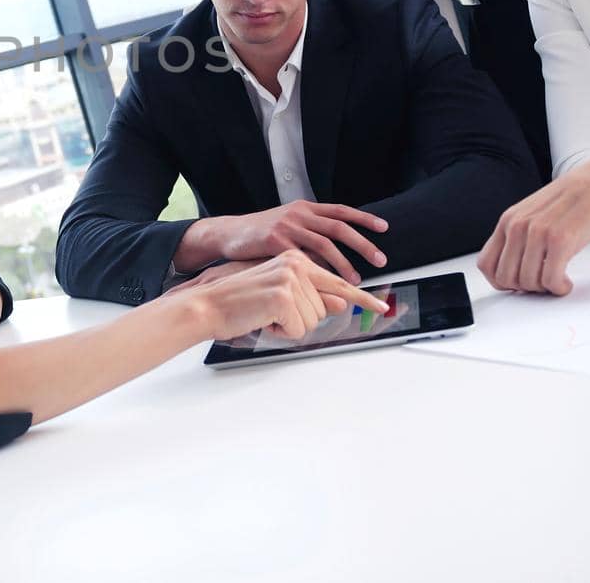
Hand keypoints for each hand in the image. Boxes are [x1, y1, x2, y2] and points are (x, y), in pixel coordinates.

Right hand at [187, 250, 390, 341]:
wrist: (208, 303)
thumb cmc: (241, 301)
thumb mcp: (281, 297)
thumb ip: (312, 297)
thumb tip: (342, 303)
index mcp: (296, 258)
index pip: (336, 280)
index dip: (362, 297)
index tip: (381, 307)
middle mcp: (296, 263)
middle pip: (324, 309)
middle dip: (300, 320)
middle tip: (272, 313)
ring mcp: (290, 277)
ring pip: (313, 320)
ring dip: (289, 326)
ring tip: (265, 314)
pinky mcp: (282, 295)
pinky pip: (298, 329)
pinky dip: (280, 332)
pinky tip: (262, 319)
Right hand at [213, 201, 388, 283]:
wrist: (228, 235)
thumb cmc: (258, 236)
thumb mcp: (287, 228)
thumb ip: (309, 237)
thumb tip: (334, 256)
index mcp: (304, 208)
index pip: (340, 211)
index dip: (363, 218)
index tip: (384, 227)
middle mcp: (298, 213)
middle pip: (338, 227)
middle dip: (363, 244)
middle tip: (380, 259)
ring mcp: (286, 226)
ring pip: (324, 244)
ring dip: (344, 263)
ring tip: (356, 280)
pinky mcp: (274, 241)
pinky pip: (303, 258)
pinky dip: (317, 272)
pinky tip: (325, 284)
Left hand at [477, 153, 589, 294]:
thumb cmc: (573, 199)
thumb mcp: (534, 213)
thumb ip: (519, 235)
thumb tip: (511, 268)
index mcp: (508, 220)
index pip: (485, 264)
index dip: (500, 281)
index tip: (518, 283)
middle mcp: (518, 226)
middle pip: (505, 278)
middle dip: (524, 288)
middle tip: (542, 282)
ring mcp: (538, 233)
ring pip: (528, 282)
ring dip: (544, 289)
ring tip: (557, 279)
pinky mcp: (562, 240)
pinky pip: (550, 280)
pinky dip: (559, 288)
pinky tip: (566, 282)